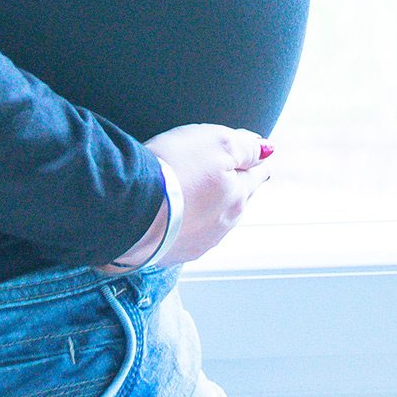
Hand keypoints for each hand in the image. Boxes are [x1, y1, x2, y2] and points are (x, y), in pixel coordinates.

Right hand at [101, 124, 274, 271]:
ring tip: (206, 196)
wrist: (130, 210)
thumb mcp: (216, 142)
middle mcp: (222, 225)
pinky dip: (186, 223)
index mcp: (237, 197)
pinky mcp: (170, 254)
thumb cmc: (173, 170)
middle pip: (236, 200)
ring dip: (211, 207)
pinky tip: (178, 218)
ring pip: (213, 220)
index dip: (257, 162)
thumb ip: (245, 147)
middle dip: (236, 186)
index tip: (261, 158)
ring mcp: (196, 243)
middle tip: (236, 174)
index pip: (255, 175)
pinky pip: (186, 235)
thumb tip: (266, 150)